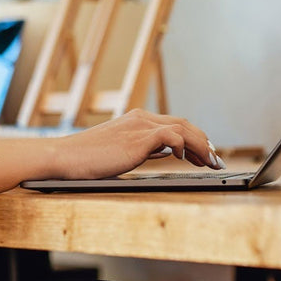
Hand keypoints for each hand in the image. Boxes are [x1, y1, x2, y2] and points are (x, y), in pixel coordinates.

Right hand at [48, 110, 220, 179]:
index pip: (175, 124)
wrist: (65, 157)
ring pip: (183, 128)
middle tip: (215, 159)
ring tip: (209, 161)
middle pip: (185, 124)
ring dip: (200, 145)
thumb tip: (167, 153)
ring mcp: (140, 126)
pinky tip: (184, 158)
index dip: (194, 139)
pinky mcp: (138, 138)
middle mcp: (141, 118)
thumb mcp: (122, 152)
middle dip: (203, 142)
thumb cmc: (89, 160)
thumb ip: (146, 149)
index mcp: (137, 120)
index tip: (204, 154)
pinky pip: (171, 135)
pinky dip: (183, 145)